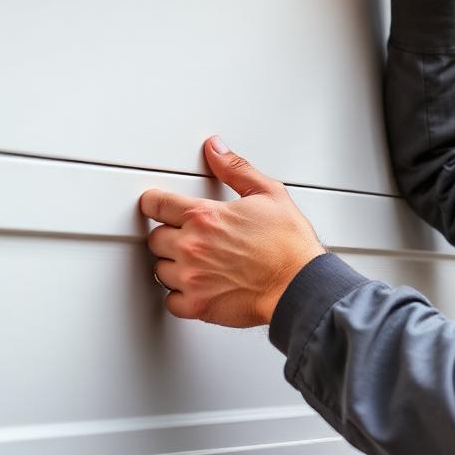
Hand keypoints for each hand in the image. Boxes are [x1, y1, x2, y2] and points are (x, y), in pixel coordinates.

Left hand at [140, 137, 326, 327]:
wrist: (300, 284)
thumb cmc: (289, 243)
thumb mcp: (268, 193)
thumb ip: (235, 169)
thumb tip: (215, 149)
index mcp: (205, 217)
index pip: (157, 205)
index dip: (154, 202)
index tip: (155, 204)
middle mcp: (192, 247)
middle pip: (155, 238)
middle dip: (169, 235)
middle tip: (189, 235)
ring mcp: (192, 278)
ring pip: (160, 270)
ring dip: (173, 265)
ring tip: (196, 261)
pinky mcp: (197, 305)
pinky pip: (171, 301)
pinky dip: (180, 295)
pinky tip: (197, 285)